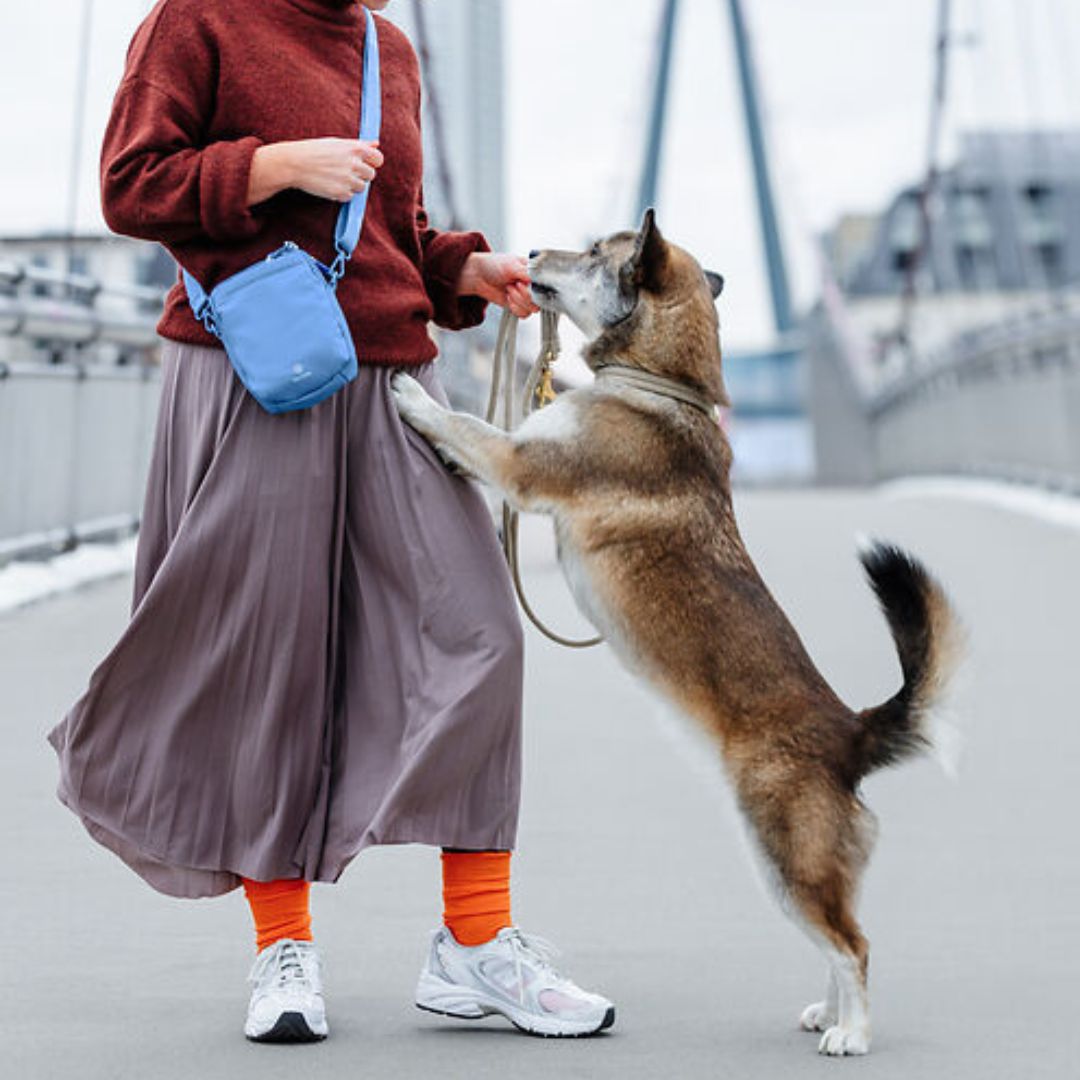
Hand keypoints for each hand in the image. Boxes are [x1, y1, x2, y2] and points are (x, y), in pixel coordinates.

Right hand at [247, 138, 384, 204]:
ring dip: (352, 185)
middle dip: (361, 175)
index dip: (372, 162)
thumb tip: (376, 143)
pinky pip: (350, 197)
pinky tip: (330, 184)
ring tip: (336, 177)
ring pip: (361, 187)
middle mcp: (354, 163)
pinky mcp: (341, 192)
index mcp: (355, 148)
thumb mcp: (337, 143)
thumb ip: (359, 144)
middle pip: (371, 175)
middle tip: (344, 171)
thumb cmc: (314, 150)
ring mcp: (348, 179)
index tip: (365, 164)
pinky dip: (342, 193)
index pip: (378, 159)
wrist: (294, 163)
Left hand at [457, 253, 539, 318]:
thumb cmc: (494, 265)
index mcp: (535, 272)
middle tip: (513, 285)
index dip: (536, 288)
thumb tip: (537, 282)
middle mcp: (533, 285)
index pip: (546, 284)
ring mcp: (527, 296)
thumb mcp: (512, 264)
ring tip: (509, 290)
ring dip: (518, 301)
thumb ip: (528, 273)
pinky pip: (525, 314)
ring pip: (533, 308)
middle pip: (540, 299)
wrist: (478, 276)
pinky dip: (515, 308)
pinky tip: (508, 298)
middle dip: (524, 294)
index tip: (522, 283)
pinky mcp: (519, 306)